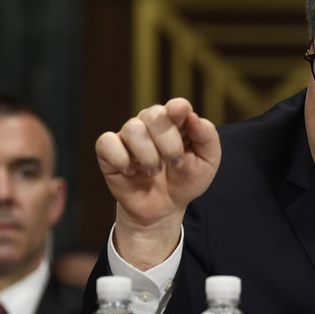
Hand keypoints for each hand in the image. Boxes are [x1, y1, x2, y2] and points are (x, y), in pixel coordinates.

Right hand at [95, 98, 219, 268]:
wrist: (164, 208)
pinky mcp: (108, 150)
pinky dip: (121, 159)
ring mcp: (128, 135)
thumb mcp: (207, 162)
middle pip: (154, 114)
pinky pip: (107, 142)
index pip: (176, 105)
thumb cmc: (186, 180)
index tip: (180, 116)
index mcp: (176, 121)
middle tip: (176, 163)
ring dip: (148, 156)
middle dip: (168, 143)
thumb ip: (206, 137)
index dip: (178, 109)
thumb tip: (192, 116)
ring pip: (133, 128)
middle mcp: (150, 123)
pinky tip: (131, 171)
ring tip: (154, 172)